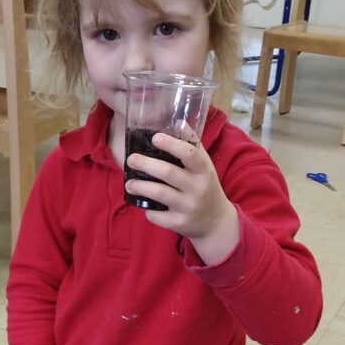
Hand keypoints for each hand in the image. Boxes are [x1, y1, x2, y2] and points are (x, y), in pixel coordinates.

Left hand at [125, 132, 239, 264]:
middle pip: (169, 173)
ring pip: (160, 194)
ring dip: (140, 187)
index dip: (172, 144)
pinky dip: (147, 209)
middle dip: (146, 165)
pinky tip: (143, 203)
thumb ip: (191, 145)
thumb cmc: (205, 186)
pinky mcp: (180, 223)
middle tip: (131, 160)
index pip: (190, 154)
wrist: (215, 221)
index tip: (155, 138)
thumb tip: (178, 121)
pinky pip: (157, 215)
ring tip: (128, 183)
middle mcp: (198, 188)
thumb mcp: (204, 166)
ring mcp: (189, 207)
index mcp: (204, 170)